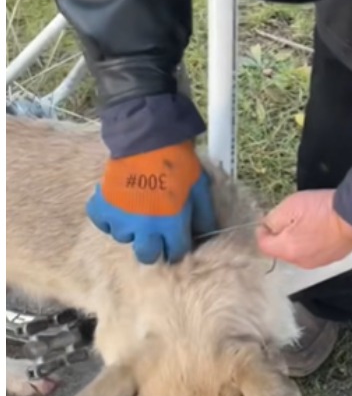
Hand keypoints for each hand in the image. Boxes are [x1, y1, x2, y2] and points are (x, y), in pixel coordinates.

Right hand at [87, 140, 216, 263]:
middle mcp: (143, 227)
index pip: (174, 252)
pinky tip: (120, 206)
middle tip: (156, 235)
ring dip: (132, 228)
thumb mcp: (200, 190)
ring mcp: (120, 218)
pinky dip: (110, 218)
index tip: (176, 240)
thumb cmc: (179, 164)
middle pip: (146, 255)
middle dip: (153, 248)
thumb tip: (207, 234)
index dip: (177, 247)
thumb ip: (204, 216)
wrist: (149, 140)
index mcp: (170, 225)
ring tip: (138, 210)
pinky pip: (103, 223)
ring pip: (124, 237)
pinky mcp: (101, 206)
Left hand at [256, 190, 351, 269]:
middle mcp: (300, 261)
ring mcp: (317, 262)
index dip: (263, 230)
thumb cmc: (323, 209)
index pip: (263, 245)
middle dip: (283, 235)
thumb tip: (267, 226)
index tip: (271, 219)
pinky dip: (315, 243)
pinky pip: (315, 252)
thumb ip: (273, 218)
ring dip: (300, 240)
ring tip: (311, 222)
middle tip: (295, 218)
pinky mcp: (332, 259)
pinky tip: (323, 229)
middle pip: (282, 249)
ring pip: (299, 252)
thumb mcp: (291, 205)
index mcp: (287, 249)